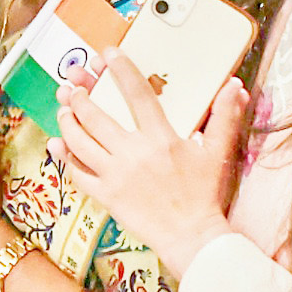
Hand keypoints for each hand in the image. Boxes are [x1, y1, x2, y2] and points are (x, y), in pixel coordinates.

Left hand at [56, 55, 241, 272]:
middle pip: (96, 117)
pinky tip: (56, 144)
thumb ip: (225, 117)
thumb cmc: (205, 195)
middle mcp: (134, 154)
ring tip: (63, 109)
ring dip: (67, 121)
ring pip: (79, 142)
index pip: (137, 95)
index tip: (108, 54)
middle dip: (80, 96)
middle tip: (72, 84)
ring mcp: (116, 176)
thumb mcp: (217, 153)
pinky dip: (63, 157)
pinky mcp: (106, 196)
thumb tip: (234, 87)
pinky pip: (77, 173)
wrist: (192, 237)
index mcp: (160, 139)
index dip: (120, 71)